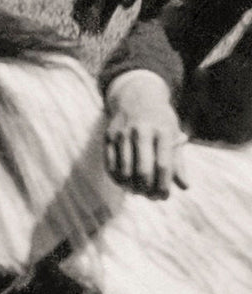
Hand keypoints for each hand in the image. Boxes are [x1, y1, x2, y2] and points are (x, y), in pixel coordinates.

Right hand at [104, 70, 188, 198]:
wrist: (137, 96)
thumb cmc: (161, 121)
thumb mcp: (174, 135)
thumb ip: (178, 161)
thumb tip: (184, 187)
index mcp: (162, 131)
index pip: (163, 165)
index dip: (163, 185)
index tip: (164, 197)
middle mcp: (141, 131)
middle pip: (143, 169)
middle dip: (147, 189)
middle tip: (150, 197)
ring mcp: (122, 133)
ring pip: (125, 169)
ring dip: (131, 186)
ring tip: (138, 192)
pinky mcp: (109, 136)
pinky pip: (110, 163)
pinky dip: (116, 178)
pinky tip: (123, 183)